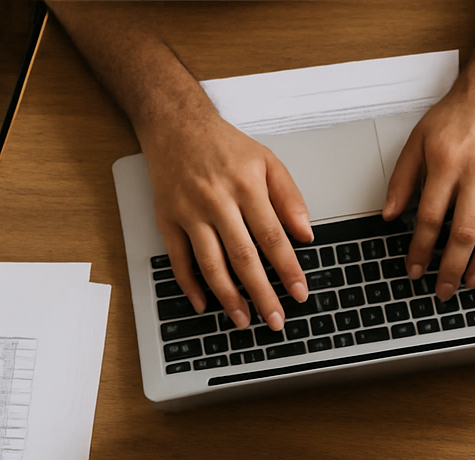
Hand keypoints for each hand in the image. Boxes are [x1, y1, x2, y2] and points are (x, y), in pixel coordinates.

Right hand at [139, 108, 312, 331]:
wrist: (175, 124)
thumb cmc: (225, 145)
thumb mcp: (268, 162)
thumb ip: (290, 198)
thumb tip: (306, 234)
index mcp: (246, 188)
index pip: (272, 238)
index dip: (287, 269)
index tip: (299, 293)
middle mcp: (217, 201)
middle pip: (243, 258)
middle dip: (262, 294)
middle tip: (276, 320)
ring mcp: (189, 212)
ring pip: (210, 263)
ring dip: (228, 297)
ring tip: (244, 320)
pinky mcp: (167, 218)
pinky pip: (178, 259)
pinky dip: (189, 284)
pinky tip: (203, 304)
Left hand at [383, 76, 474, 299]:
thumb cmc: (458, 113)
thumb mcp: (419, 139)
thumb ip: (402, 178)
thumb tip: (390, 214)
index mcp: (446, 164)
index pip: (430, 218)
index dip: (421, 250)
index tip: (415, 269)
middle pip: (464, 233)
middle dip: (451, 268)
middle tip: (443, 290)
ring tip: (470, 283)